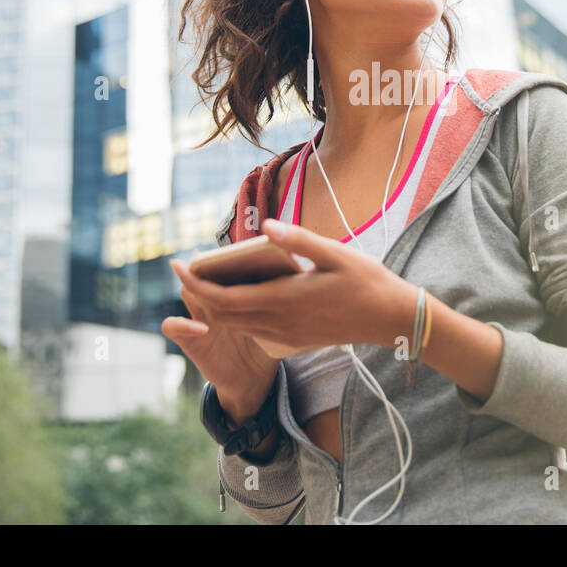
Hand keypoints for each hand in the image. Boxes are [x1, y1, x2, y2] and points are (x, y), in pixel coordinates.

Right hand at [162, 260, 277, 418]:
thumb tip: (301, 271)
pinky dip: (182, 324)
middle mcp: (214, 302)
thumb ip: (278, 299)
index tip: (235, 249)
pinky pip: (173, 327)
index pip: (226, 266)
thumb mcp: (276, 321)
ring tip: (197, 282)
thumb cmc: (268, 345)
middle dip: (205, 264)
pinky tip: (201, 328)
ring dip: (191, 285)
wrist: (255, 381)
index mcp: (234, 293)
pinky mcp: (189, 340)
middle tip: (206, 256)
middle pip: (204, 273)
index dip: (228, 255)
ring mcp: (198, 318)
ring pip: (187, 292)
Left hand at [177, 219, 417, 355]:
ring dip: (215, 306)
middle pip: (222, 316)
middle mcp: (280, 322)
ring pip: (236, 325)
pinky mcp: (295, 340)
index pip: (224, 298)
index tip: (176, 265)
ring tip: (206, 279)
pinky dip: (237, 315)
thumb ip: (297, 240)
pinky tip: (241, 295)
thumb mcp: (335, 253)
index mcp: (285, 299)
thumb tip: (265, 226)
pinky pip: (254, 331)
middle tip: (186, 270)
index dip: (194, 284)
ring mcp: (287, 334)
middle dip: (198, 295)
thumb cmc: (367, 281)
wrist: (390, 319)